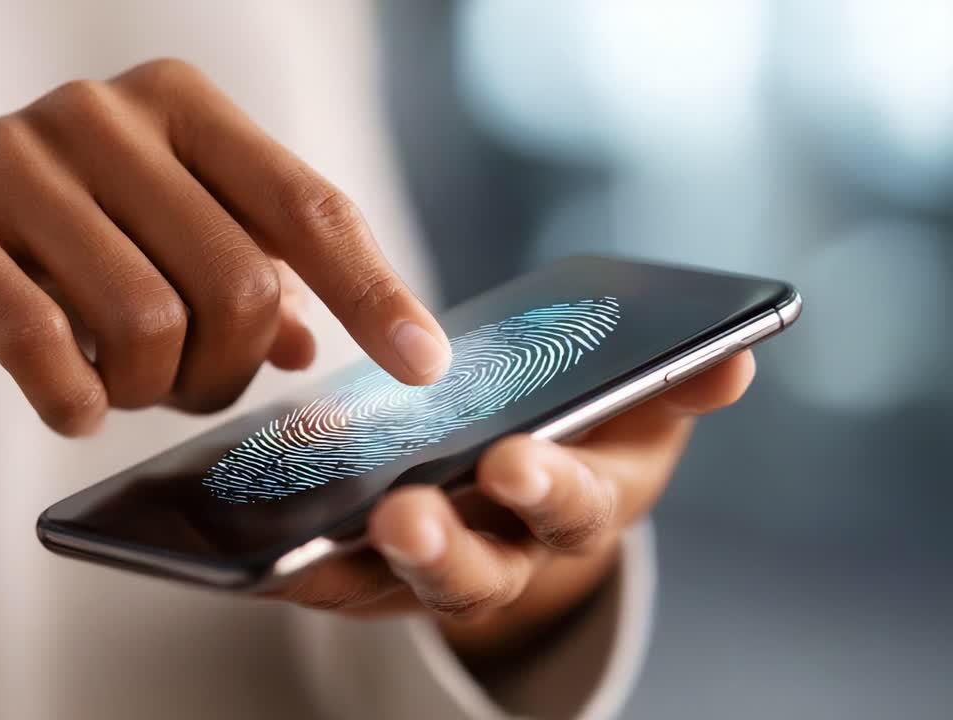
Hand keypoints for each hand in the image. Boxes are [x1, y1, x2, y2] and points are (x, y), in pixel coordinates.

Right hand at [0, 59, 449, 450]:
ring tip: (124, 388)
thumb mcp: (166, 256)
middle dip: (228, 369)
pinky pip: (45, 346)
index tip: (425, 367)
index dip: (375, 292)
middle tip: (196, 390)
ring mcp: (11, 159)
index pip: (307, 204)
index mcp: (178, 105)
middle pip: (236, 279)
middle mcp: (101, 112)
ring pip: (148, 321)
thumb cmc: (61, 258)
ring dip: (151, 390)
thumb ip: (247, 281)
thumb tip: (315, 344)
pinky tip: (72, 405)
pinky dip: (75, 402)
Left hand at [273, 352, 755, 657]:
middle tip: (401, 516)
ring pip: (391, 586)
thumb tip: (735, 357)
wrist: (532, 483)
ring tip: (296, 537)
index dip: (549, 488)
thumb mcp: (638, 406)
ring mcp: (436, 573)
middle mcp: (510, 556)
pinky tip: (244, 548)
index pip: (572, 508)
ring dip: (345, 564)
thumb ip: (674, 382)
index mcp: (580, 507)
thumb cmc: (585, 430)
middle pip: (479, 571)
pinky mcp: (374, 575)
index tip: (513, 460)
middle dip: (442, 547)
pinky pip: (330, 581)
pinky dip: (290, 569)